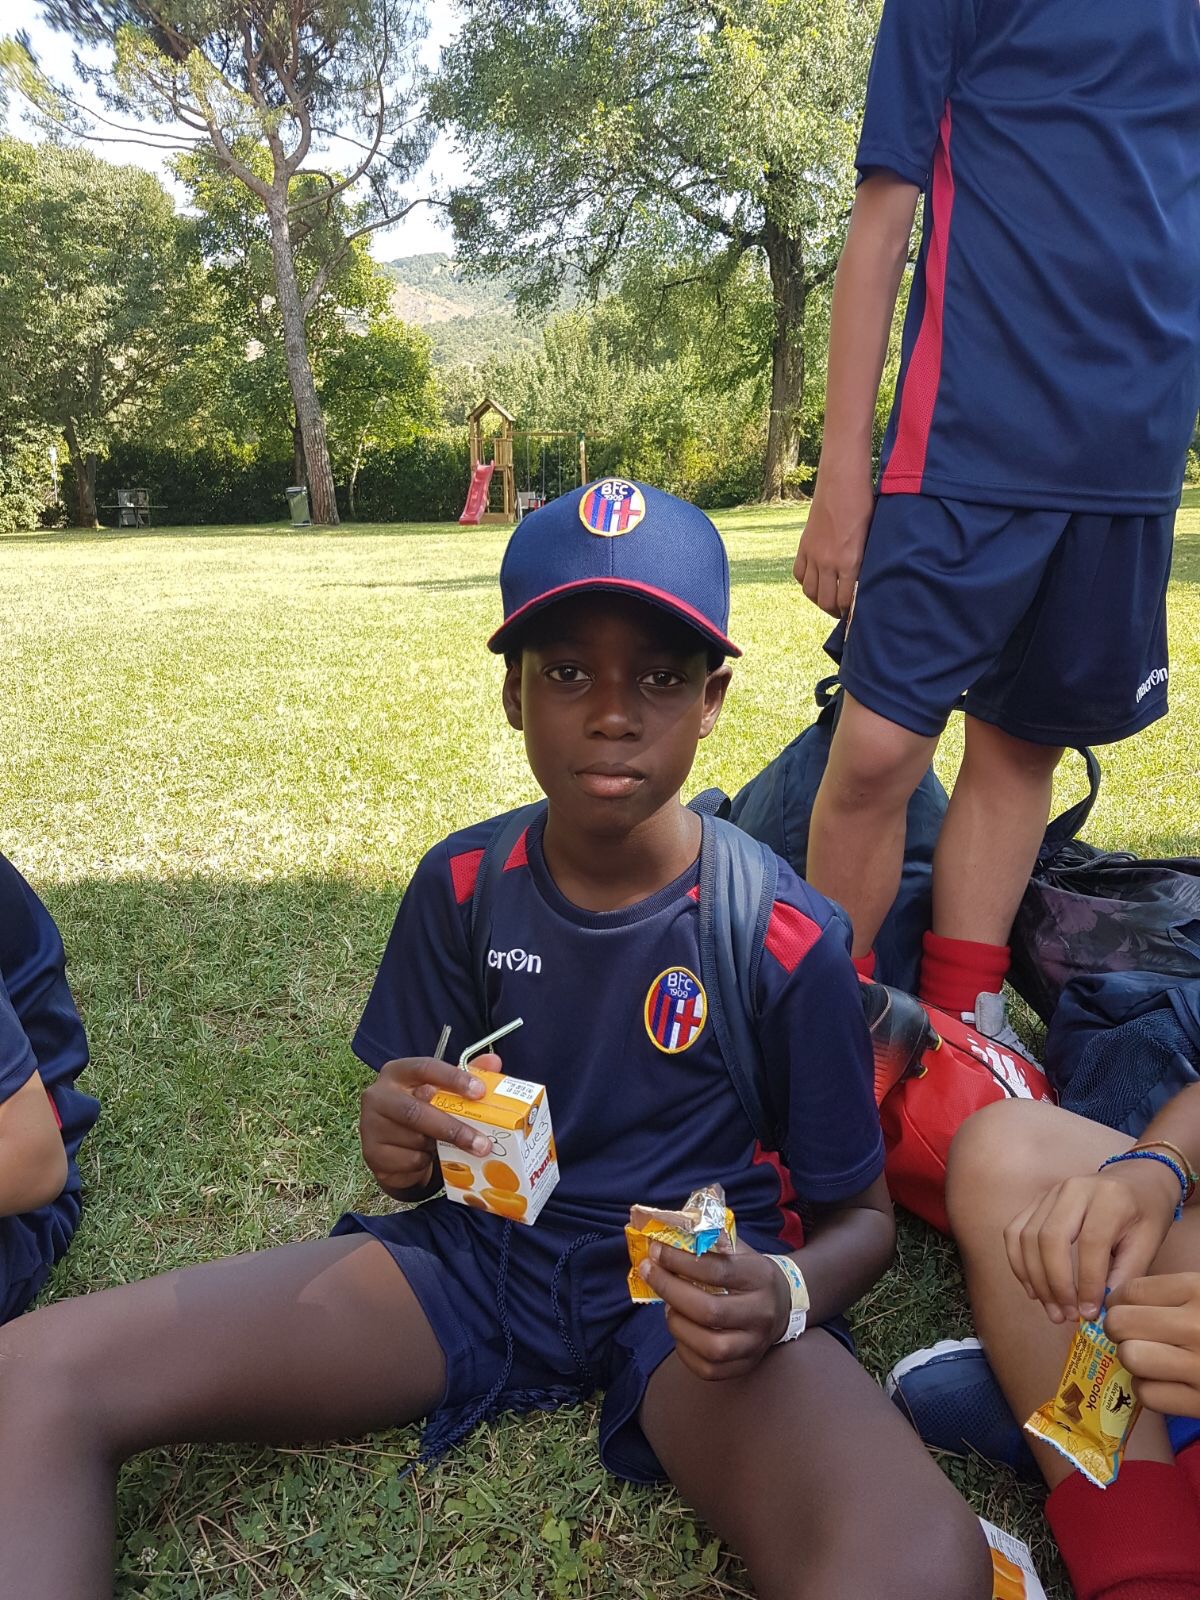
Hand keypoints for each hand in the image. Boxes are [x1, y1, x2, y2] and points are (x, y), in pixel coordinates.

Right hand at [359, 1052, 498, 1197]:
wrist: (393, 1147)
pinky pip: (408, 1160)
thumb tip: (494, 1062)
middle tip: (483, 1144)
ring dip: (438, 1147)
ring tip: (449, 1148)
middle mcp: (378, 1095)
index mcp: (397, 1072)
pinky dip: (424, 1162)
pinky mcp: (371, 1153)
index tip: (480, 1092)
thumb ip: (465, 1076)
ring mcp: (370, 1125)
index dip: (453, 1078)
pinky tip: (425, 1157)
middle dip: (452, 1128)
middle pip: (416, 1111)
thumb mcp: (441, 1091)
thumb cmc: (422, 1110)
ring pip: (414, 1139)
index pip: (425, 1068)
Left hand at [639, 1240, 790, 1380]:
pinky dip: (685, 1351)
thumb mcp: (738, 1249)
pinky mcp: (745, 1365)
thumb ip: (707, 1241)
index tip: (656, 1251)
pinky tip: (680, 1330)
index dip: (681, 1261)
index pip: (717, 1270)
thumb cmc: (750, 1272)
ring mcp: (755, 1344)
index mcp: (760, 1277)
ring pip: (711, 1347)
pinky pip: (709, 1370)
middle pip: (711, 1311)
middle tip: (650, 1273)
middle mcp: (761, 1313)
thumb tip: (664, 1233)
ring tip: (668, 1307)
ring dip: (678, 1325)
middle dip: (671, 1291)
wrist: (784, 1304)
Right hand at [792, 467, 873, 616]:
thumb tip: (863, 581)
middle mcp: (828, 562)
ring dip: (818, 600)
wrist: (841, 483)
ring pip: (809, 591)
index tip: (853, 614)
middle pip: (825, 600)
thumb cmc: (863, 505)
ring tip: (827, 600)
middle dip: (833, 611)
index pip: (845, 599)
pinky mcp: (804, 546)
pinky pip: (799, 574)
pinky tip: (815, 581)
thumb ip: (864, 561)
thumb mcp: (871, 535)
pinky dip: (806, 582)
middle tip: (841, 612)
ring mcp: (813, 554)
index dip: (848, 611)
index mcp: (849, 561)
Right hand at [1004, 1159, 1180, 1324]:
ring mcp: (1049, 1192)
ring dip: (1035, 1279)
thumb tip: (1101, 1309)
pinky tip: (1033, 1290)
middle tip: (1067, 1315)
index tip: (1090, 1314)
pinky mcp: (1035, 1200)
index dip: (1087, 1282)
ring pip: (1027, 1237)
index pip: (1091, 1242)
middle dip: (1055, 1284)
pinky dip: (1019, 1264)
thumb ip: (1127, 1274)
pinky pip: (1014, 1231)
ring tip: (1053, 1310)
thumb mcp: (1149, 1242)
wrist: (1135, 1180)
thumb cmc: (1145, 1213)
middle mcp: (1074, 1189)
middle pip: (1050, 1238)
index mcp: (1109, 1197)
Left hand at [1105, 1273, 1199, 1419]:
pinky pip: (1149, 1395)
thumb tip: (1118, 1300)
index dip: (1117, 1302)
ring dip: (1133, 1361)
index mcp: (1198, 1291)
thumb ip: (1172, 1293)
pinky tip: (1165, 1382)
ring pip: (1131, 1358)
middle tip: (1131, 1335)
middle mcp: (1196, 1326)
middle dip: (1119, 1330)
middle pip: (1121, 1324)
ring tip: (1149, 1359)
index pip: (1129, 1292)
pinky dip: (1149, 1390)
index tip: (1123, 1310)